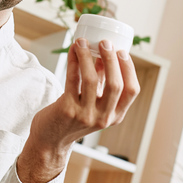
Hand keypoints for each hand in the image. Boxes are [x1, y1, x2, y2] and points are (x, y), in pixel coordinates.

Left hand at [17, 37, 139, 182]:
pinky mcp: (67, 110)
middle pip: (115, 84)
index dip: (129, 69)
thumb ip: (101, 83)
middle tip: (105, 42)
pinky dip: (73, 62)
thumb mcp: (94, 104)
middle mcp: (103, 117)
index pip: (132, 91)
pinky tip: (72, 51)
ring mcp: (85, 115)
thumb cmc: (73, 118)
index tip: (122, 51)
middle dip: (111, 59)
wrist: (50, 140)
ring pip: (91, 80)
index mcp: (115, 116)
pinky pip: (72, 80)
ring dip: (87, 56)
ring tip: (82, 42)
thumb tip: (104, 55)